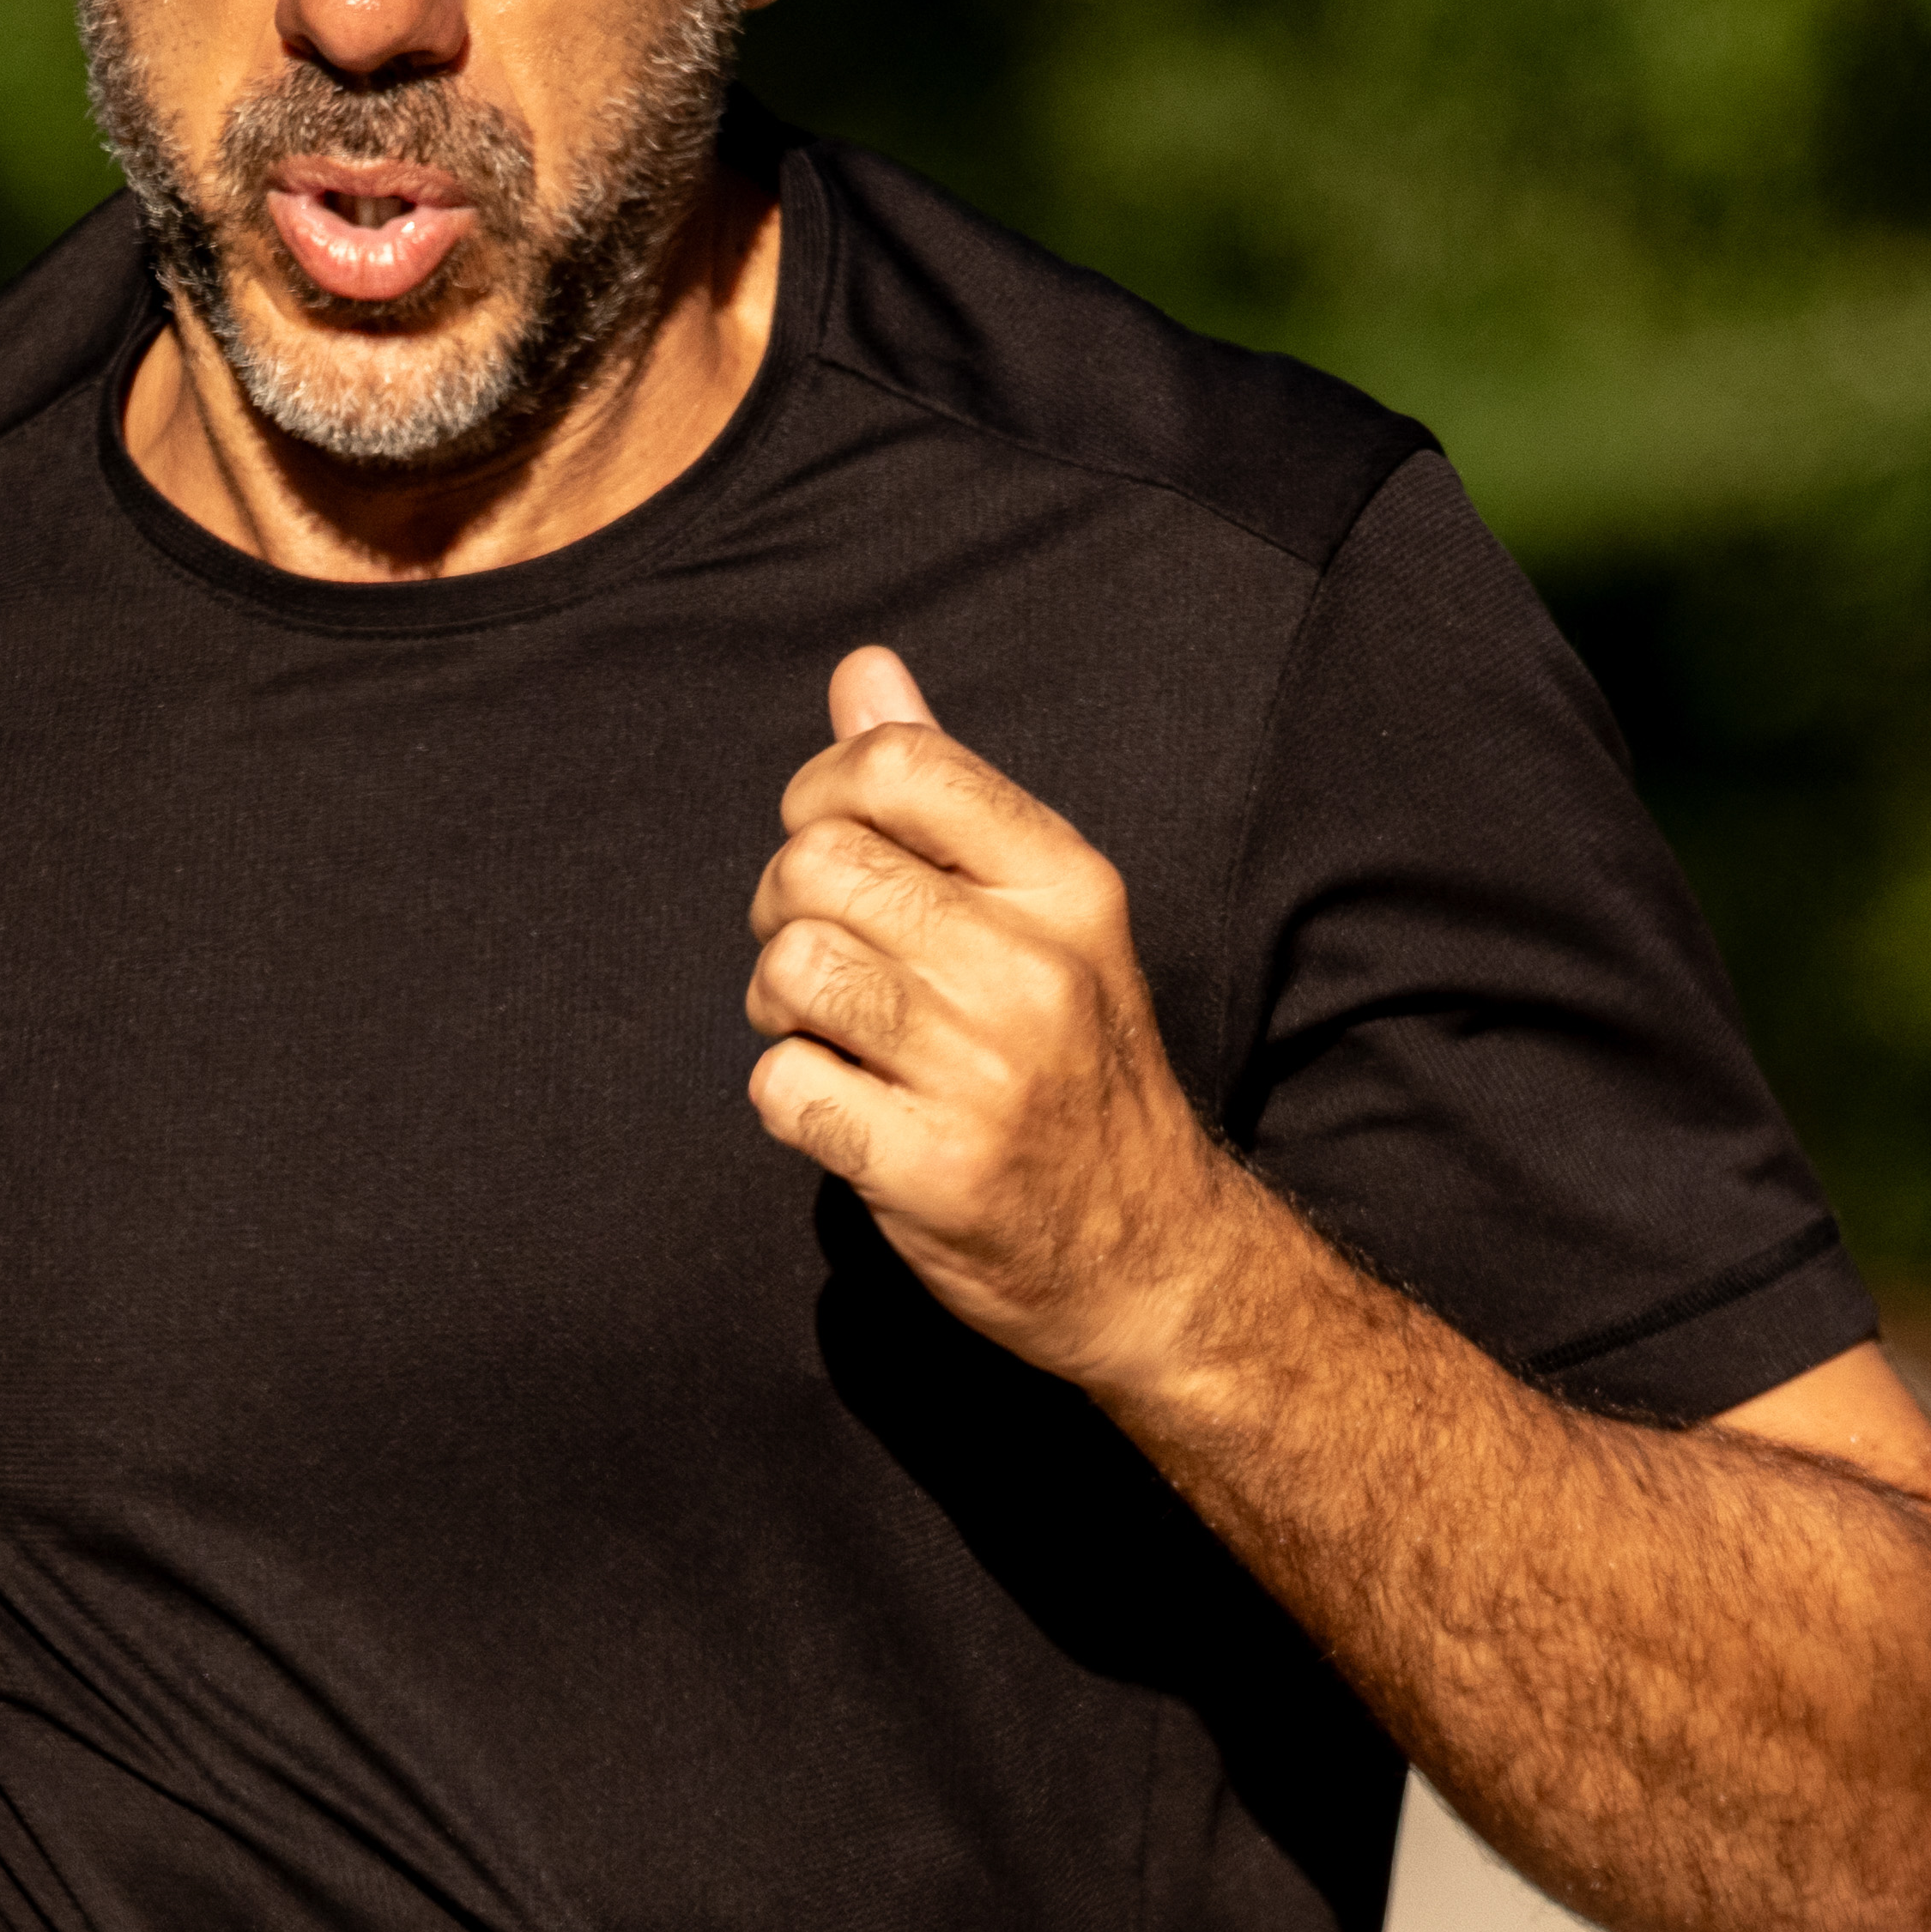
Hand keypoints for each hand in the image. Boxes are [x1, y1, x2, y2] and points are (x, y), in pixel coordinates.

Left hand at [743, 642, 1251, 1389]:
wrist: (1150, 1259)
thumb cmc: (1077, 1070)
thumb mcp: (1045, 916)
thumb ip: (946, 793)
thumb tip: (864, 672)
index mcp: (1067, 885)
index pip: (899, 765)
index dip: (821, 793)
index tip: (835, 846)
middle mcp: (1032, 967)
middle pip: (817, 864)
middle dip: (785, 906)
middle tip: (824, 956)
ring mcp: (983, 1073)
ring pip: (790, 968)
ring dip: (779, 1001)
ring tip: (832, 1032)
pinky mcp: (929, 1169)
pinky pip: (782, 1085)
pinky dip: (789, 1094)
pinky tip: (843, 1107)